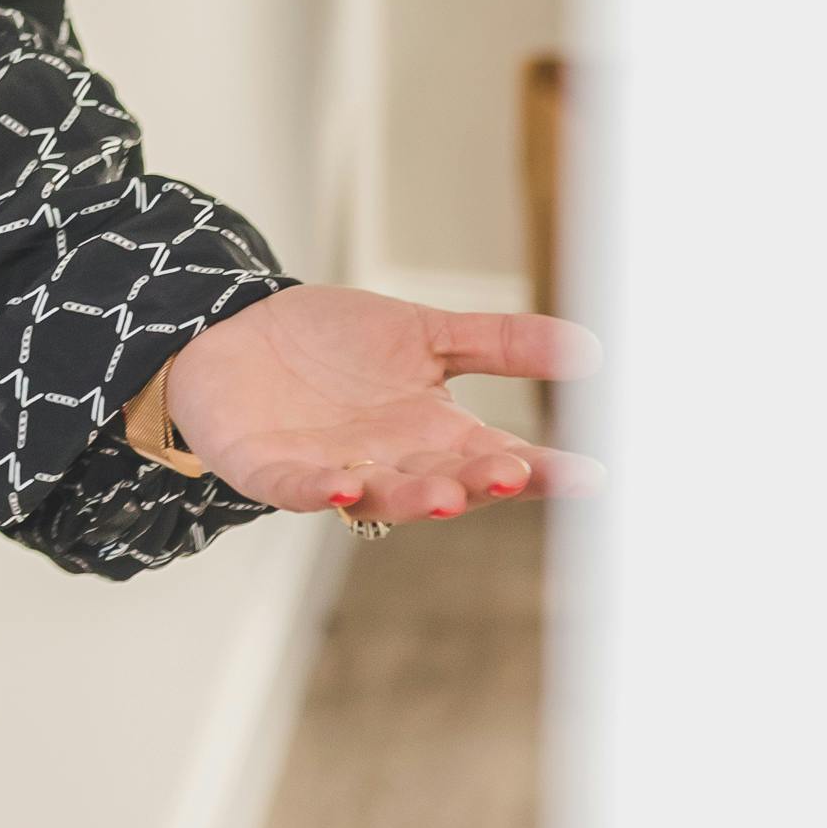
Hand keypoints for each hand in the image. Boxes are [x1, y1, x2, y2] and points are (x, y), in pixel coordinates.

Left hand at [158, 286, 596, 526]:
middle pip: (446, 482)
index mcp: (435, 435)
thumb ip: (498, 344)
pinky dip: (319, 490)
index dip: (543, 471)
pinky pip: (298, 486)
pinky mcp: (270, 469)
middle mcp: (391, 463)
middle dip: (479, 483)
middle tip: (516, 474)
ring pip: (380, 493)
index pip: (500, 459)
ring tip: (447, 494)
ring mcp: (331, 471)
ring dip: (411, 496)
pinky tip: (341, 486)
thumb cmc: (332, 344)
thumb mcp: (424, 334)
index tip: (593, 475)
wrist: (233, 332)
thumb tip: (591, 347)